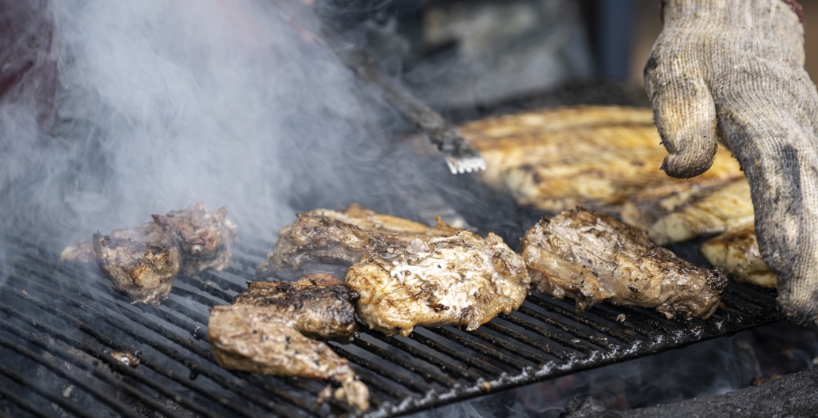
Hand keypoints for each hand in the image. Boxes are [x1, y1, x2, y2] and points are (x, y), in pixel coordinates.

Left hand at [645, 0, 817, 325]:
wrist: (740, 20)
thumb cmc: (701, 50)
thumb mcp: (675, 73)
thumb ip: (682, 117)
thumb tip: (679, 167)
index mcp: (762, 117)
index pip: (776, 177)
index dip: (784, 221)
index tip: (786, 264)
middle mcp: (796, 133)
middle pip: (812, 200)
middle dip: (813, 258)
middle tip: (805, 310)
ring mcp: (808, 140)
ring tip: (813, 306)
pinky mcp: (806, 148)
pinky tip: (816, 270)